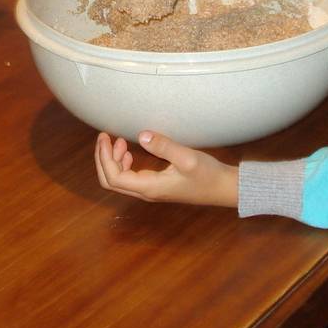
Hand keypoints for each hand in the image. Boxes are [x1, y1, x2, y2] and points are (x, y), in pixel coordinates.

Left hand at [94, 131, 238, 207]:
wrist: (223, 189)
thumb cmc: (208, 174)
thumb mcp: (187, 157)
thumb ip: (163, 146)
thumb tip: (140, 135)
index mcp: (149, 188)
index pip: (113, 178)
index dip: (104, 158)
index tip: (105, 137)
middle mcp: (146, 193)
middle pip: (111, 181)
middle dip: (103, 159)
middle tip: (105, 137)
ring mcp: (151, 191)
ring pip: (119, 180)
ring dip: (113, 160)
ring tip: (118, 140)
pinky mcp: (156, 186)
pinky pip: (130, 178)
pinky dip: (123, 164)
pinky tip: (129, 151)